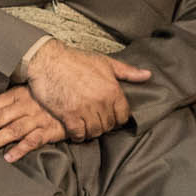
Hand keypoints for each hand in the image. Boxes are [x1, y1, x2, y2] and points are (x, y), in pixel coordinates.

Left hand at [0, 86, 66, 162]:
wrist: (79, 101)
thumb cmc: (50, 98)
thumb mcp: (31, 92)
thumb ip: (14, 101)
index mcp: (19, 94)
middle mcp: (27, 105)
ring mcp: (38, 118)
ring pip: (13, 130)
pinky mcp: (50, 130)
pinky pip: (33, 141)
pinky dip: (20, 149)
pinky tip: (8, 157)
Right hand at [23, 40, 149, 139]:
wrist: (48, 60)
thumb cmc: (75, 60)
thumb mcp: (104, 62)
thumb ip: (127, 71)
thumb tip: (147, 75)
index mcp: (112, 90)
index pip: (123, 115)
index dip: (117, 118)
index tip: (110, 117)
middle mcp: (101, 101)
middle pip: (109, 125)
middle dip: (104, 125)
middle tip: (96, 121)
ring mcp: (84, 109)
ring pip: (95, 131)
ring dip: (91, 131)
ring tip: (87, 126)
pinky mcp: (68, 115)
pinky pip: (78, 134)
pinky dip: (78, 135)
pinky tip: (76, 131)